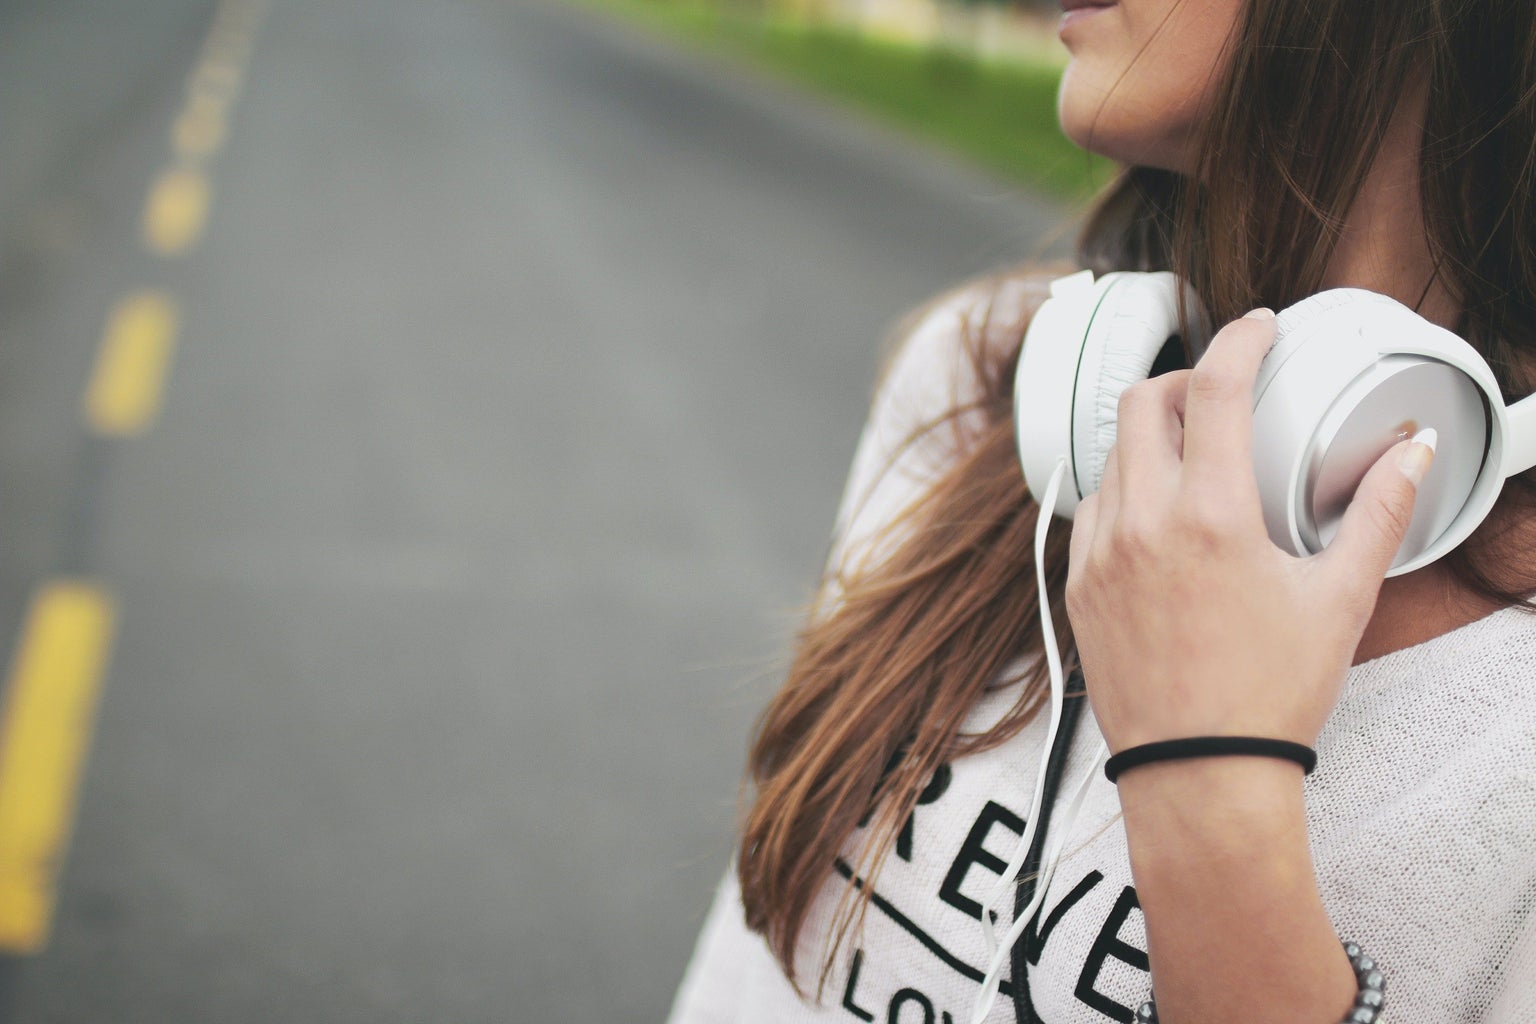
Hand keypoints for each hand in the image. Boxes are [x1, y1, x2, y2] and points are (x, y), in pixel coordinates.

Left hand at [1064, 308, 1436, 753]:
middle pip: (1143, 403)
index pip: (1215, 388)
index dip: (1239, 340)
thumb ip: (1378, 513)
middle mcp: (1142, 524)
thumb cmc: (1272, 694)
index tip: (1257, 327)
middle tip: (1222, 392)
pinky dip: (1123, 490)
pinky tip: (1155, 511)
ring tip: (1194, 455)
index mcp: (1210, 517)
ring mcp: (1098, 555)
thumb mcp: (1340, 598)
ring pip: (1111, 456)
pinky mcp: (1077, 586)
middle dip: (1184, 381)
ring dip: (1151, 437)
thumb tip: (1414, 452)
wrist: (1199, 774)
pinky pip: (1091, 510)